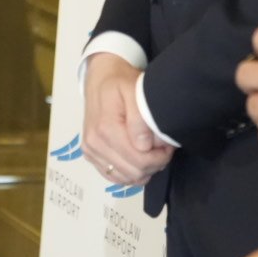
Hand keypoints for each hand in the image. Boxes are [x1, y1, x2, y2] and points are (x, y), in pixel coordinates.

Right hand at [82, 53, 175, 185]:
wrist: (99, 78)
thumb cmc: (119, 82)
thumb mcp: (134, 90)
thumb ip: (140, 117)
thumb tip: (143, 146)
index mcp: (105, 128)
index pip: (140, 161)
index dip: (161, 156)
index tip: (167, 142)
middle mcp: (94, 143)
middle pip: (134, 172)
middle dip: (154, 163)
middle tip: (163, 146)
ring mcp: (90, 151)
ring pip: (126, 178)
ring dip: (143, 169)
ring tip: (151, 149)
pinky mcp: (90, 155)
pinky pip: (115, 177)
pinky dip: (130, 171)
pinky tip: (137, 155)